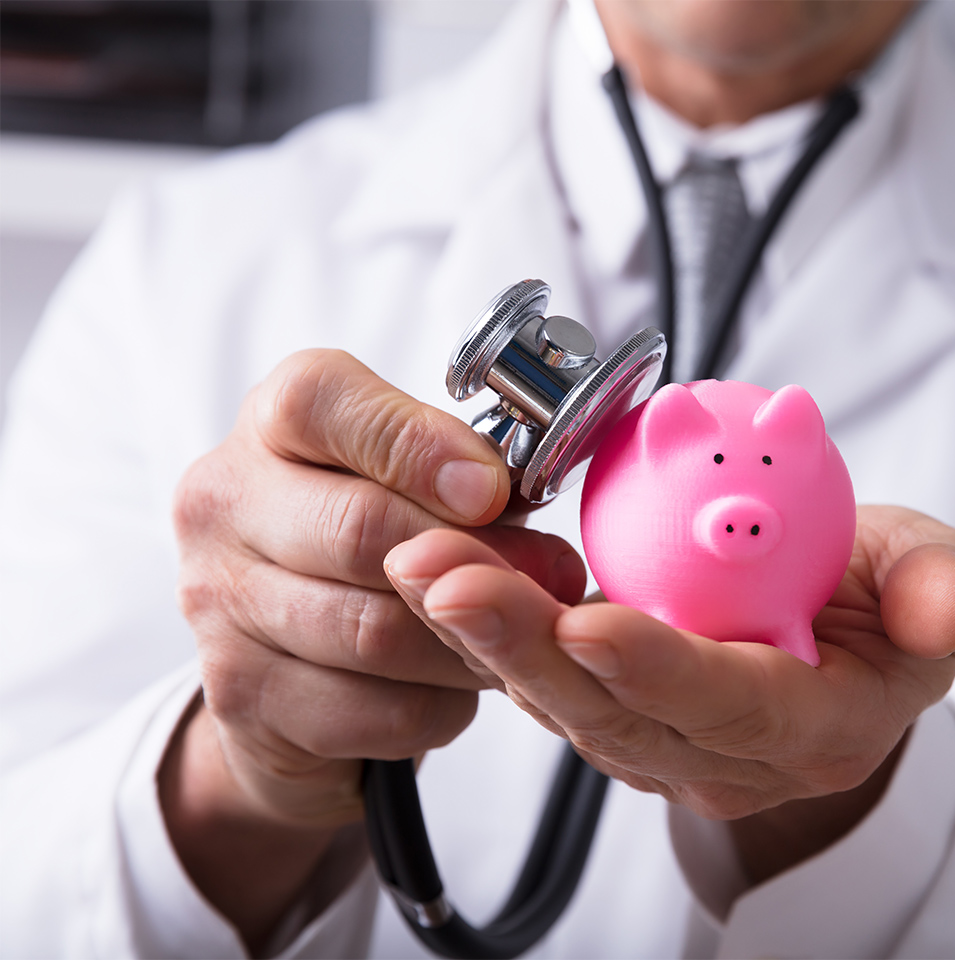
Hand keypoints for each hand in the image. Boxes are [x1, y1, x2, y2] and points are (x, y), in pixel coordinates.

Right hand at [163, 349, 584, 947]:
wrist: (283, 658)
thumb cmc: (369, 541)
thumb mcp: (411, 482)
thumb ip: (467, 479)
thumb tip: (532, 518)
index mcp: (273, 422)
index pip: (320, 403)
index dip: (418, 444)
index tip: (492, 488)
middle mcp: (222, 499)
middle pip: (361, 530)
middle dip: (475, 560)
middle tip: (555, 578)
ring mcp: (216, 601)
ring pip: (376, 632)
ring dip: (471, 643)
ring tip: (522, 639)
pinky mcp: (237, 694)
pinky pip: (374, 710)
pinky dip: (440, 706)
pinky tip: (459, 688)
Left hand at [386, 504, 954, 883]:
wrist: (846, 638)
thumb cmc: (891, 602)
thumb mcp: (941, 576)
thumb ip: (947, 588)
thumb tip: (947, 611)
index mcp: (814, 730)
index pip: (732, 709)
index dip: (661, 669)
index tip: (589, 621)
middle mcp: (726, 756)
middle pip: (617, 715)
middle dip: (526, 649)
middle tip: (449, 580)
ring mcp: (661, 743)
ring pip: (562, 701)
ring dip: (485, 636)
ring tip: (420, 566)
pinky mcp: (612, 712)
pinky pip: (544, 679)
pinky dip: (489, 629)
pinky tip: (437, 573)